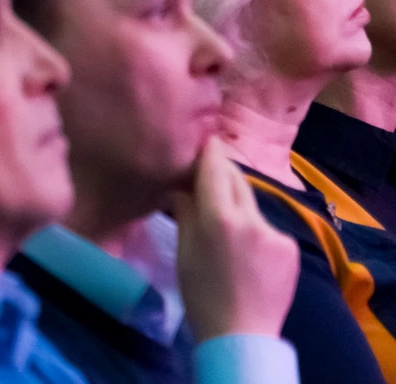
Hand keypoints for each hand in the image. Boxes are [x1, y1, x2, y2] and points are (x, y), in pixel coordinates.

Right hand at [173, 138, 298, 340]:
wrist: (242, 336)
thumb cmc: (201, 294)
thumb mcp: (184, 252)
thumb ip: (186, 212)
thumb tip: (183, 186)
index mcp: (218, 217)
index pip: (214, 168)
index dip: (209, 149)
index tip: (203, 137)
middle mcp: (250, 218)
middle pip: (236, 179)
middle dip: (222, 171)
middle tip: (207, 166)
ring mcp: (275, 232)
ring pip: (251, 203)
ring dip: (237, 202)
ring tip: (222, 216)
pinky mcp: (290, 247)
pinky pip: (266, 227)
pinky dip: (254, 228)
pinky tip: (245, 249)